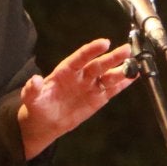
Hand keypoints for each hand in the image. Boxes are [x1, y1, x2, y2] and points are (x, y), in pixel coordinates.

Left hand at [17, 38, 133, 158]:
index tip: (104, 42)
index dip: (92, 50)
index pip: (80, 57)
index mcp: (65, 71)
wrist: (45, 123)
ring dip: (121, 70)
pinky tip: (134, 77)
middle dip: (113, 57)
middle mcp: (80, 76)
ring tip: (135, 64)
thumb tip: (35, 79)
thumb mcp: (31, 98)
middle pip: (98, 65)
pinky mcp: (97, 99)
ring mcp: (90, 87)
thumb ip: (33, 89)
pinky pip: (112, 89)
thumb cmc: (37, 106)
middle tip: (126, 50)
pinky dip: (123, 84)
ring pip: (108, 76)